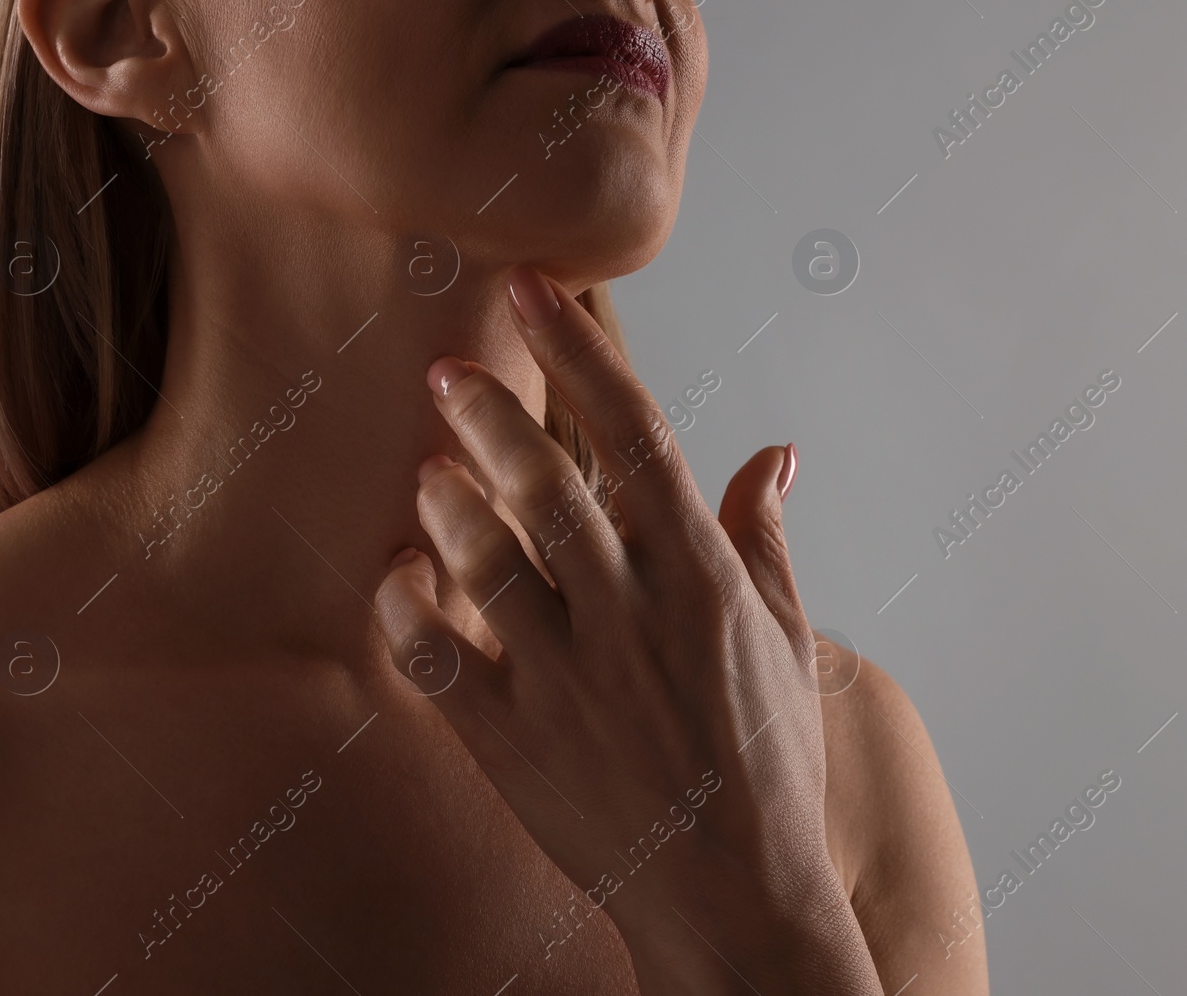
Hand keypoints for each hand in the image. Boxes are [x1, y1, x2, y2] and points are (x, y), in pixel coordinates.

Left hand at [374, 266, 881, 993]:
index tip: (536, 288)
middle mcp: (631, 618)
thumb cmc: (769, 765)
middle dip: (489, 412)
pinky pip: (432, 657)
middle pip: (544, 485)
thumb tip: (776, 452)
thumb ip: (769, 538)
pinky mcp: (511, 742)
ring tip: (431, 470)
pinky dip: (404, 608)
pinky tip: (398, 574)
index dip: (580, 352)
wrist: (736, 898)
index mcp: (702, 578)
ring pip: (481, 560)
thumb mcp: (788, 643)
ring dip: (446, 501)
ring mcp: (566, 681)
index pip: (634, 435)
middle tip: (447, 371)